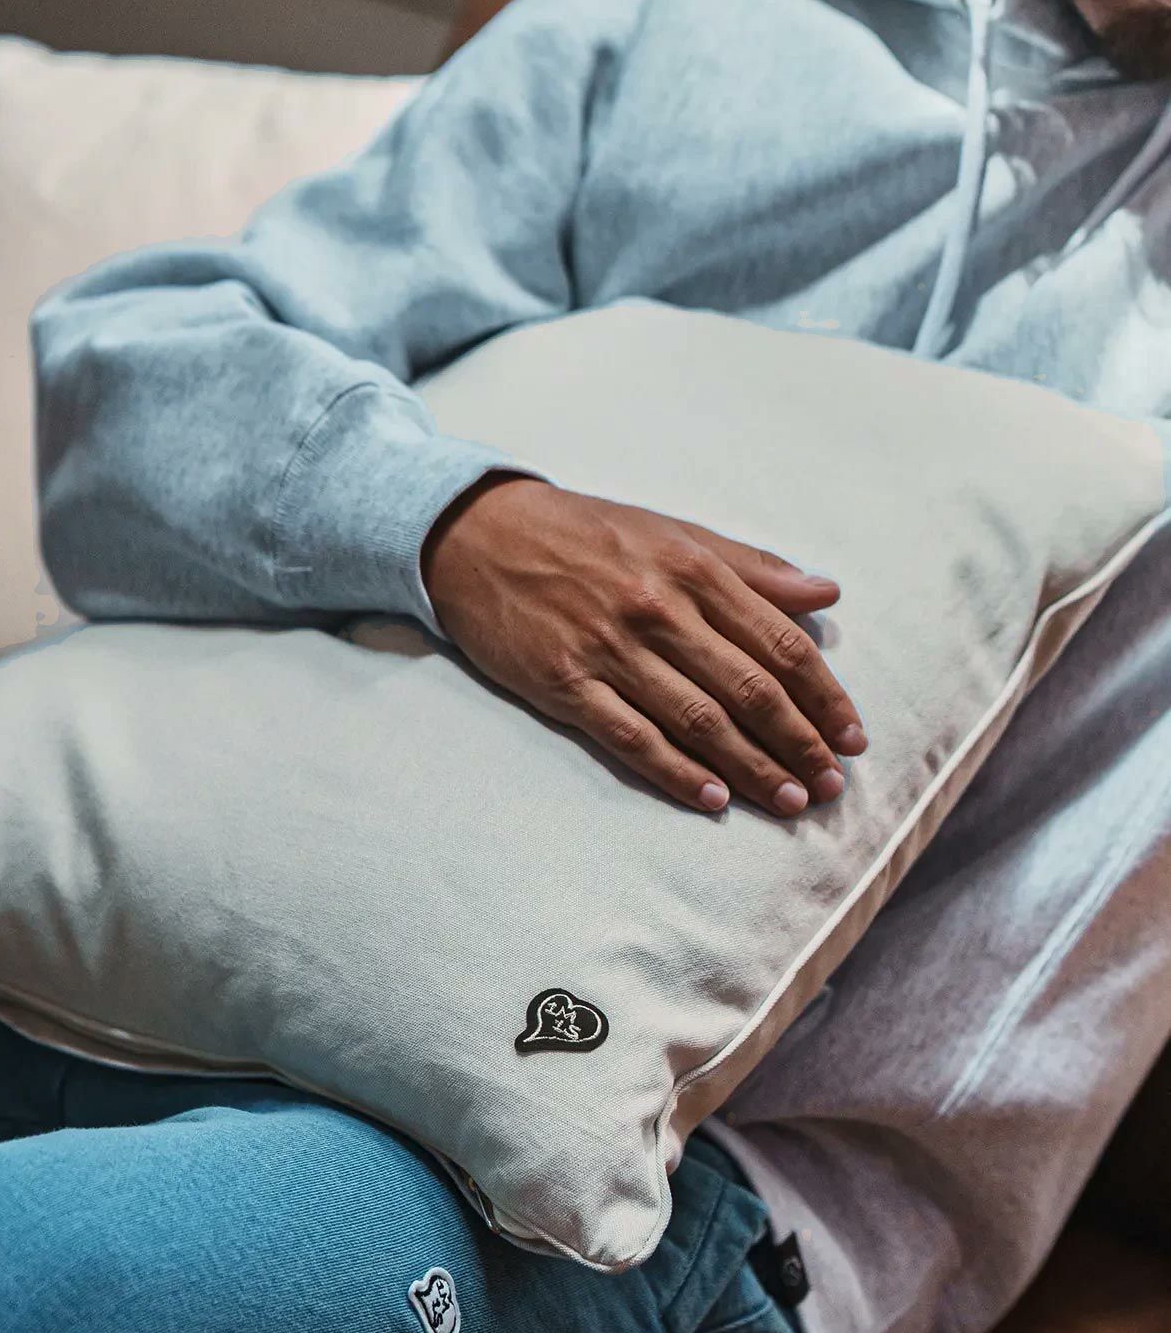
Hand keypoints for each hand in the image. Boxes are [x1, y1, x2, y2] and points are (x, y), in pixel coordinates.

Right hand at [420, 473, 867, 817]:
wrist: (479, 536)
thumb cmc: (585, 535)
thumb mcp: (672, 532)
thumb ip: (751, 566)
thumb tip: (826, 592)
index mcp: (692, 568)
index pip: (780, 643)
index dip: (823, 696)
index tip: (852, 737)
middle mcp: (657, 608)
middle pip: (748, 688)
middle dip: (799, 742)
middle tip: (831, 786)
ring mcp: (609, 649)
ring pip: (698, 720)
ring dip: (751, 766)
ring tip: (789, 801)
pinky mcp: (564, 682)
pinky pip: (631, 736)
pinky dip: (676, 771)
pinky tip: (713, 798)